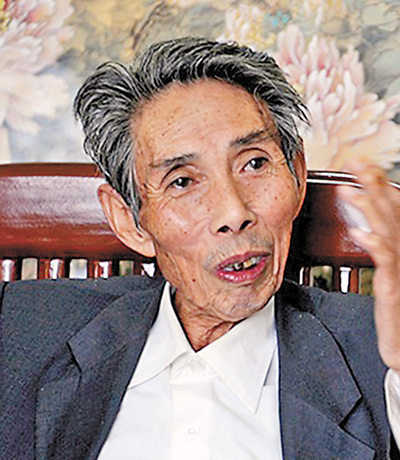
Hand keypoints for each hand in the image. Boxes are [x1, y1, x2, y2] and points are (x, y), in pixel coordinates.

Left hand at [337, 162, 399, 374]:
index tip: (363, 166)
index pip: (393, 208)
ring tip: (349, 190)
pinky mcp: (393, 285)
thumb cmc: (398, 308)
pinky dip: (374, 243)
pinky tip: (360, 232)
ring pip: (387, 229)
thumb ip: (382, 248)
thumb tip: (368, 229)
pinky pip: (384, 260)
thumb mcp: (390, 272)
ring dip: (369, 207)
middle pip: (390, 211)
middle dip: (373, 185)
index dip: (379, 185)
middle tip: (357, 164)